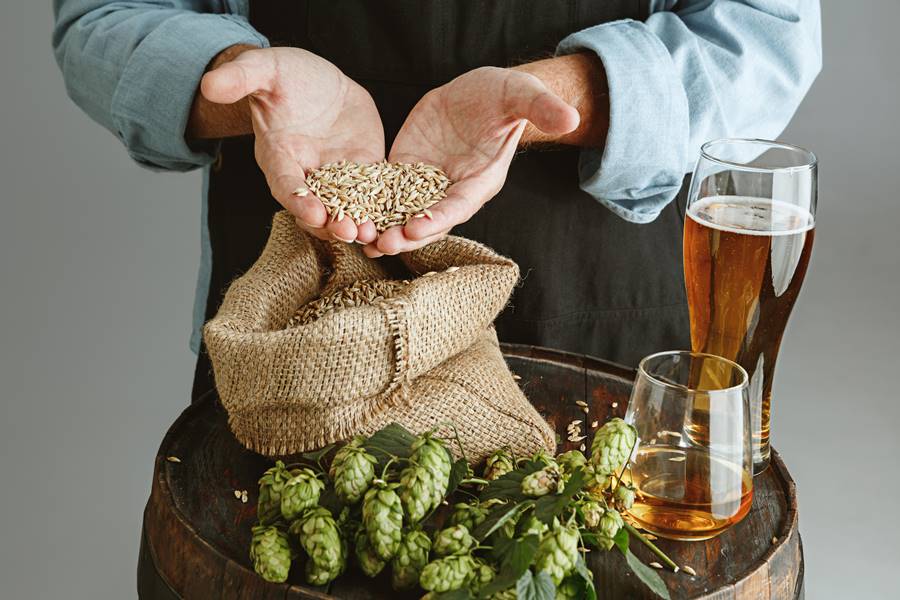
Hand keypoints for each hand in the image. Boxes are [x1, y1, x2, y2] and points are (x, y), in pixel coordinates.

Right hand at [201, 47, 383, 242]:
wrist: (315, 80)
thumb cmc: (284, 76)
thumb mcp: (264, 69)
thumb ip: (240, 77)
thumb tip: (209, 83)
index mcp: (279, 157)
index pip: (286, 185)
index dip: (299, 201)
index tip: (314, 214)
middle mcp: (306, 174)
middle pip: (316, 208)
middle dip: (332, 223)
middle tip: (350, 233)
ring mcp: (336, 176)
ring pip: (345, 208)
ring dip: (358, 223)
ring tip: (373, 235)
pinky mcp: (362, 169)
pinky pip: (373, 194)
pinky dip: (382, 209)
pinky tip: (396, 222)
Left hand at [365, 66, 579, 256]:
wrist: (478, 94)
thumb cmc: (503, 96)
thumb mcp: (520, 94)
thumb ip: (540, 107)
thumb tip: (570, 117)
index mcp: (481, 180)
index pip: (460, 205)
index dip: (440, 218)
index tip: (418, 228)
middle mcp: (453, 190)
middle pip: (428, 219)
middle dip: (406, 233)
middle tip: (382, 243)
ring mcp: (427, 184)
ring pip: (402, 213)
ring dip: (383, 228)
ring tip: (359, 238)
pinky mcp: (405, 172)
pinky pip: (384, 193)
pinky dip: (369, 206)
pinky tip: (346, 216)